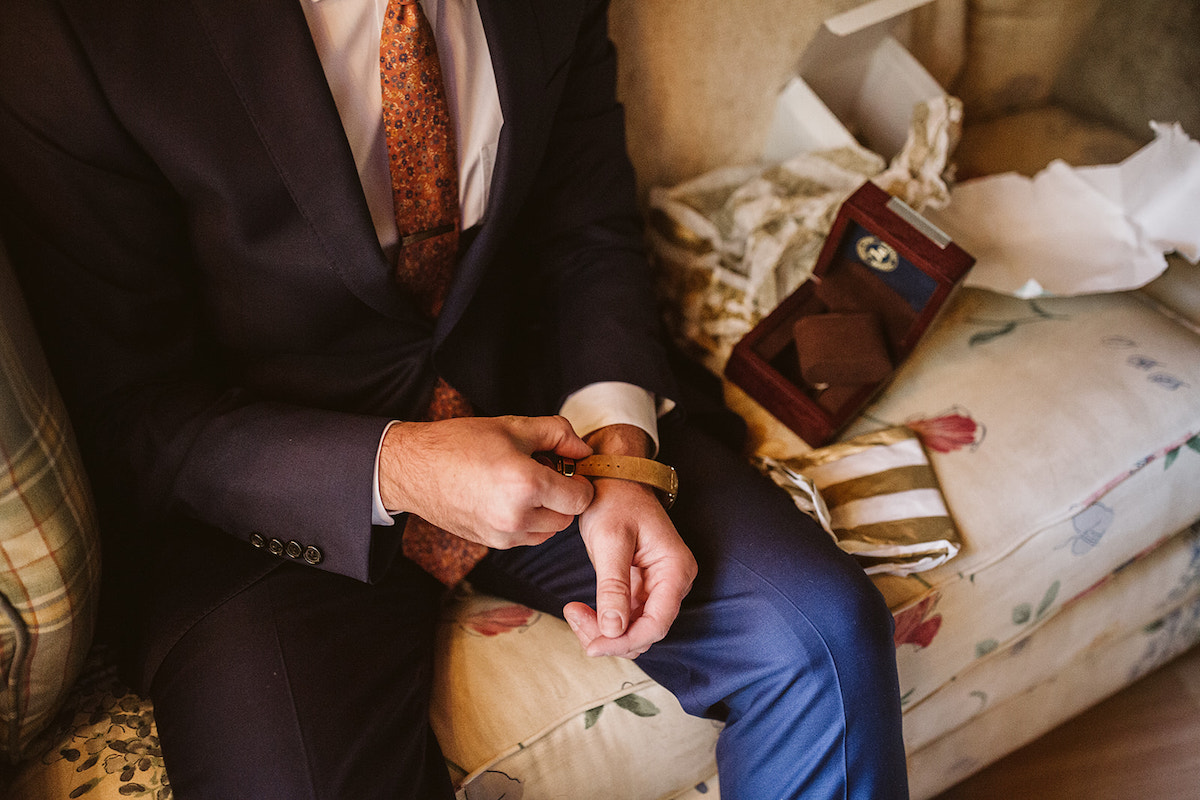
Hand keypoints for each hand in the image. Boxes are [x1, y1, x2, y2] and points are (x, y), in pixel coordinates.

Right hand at [379, 415, 593, 549]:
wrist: (414, 468)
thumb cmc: (461, 442)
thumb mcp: (514, 426)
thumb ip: (558, 435)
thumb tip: (584, 451)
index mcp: (526, 484)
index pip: (581, 498)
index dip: (581, 482)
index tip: (568, 468)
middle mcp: (516, 516)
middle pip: (567, 517)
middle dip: (564, 496)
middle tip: (544, 471)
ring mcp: (502, 535)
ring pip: (549, 531)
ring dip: (547, 511)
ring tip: (523, 485)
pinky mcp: (490, 543)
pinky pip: (526, 538)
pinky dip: (528, 521)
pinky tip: (507, 497)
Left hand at [563, 425, 696, 658]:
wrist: (613, 478)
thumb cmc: (614, 499)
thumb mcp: (610, 540)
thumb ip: (613, 586)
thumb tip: (614, 629)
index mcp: (675, 569)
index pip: (657, 624)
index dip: (624, 641)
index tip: (592, 644)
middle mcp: (673, 581)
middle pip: (646, 631)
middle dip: (610, 636)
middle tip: (573, 617)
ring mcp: (658, 585)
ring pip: (634, 628)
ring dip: (604, 631)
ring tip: (573, 612)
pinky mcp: (641, 586)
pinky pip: (626, 616)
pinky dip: (603, 619)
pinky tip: (579, 609)